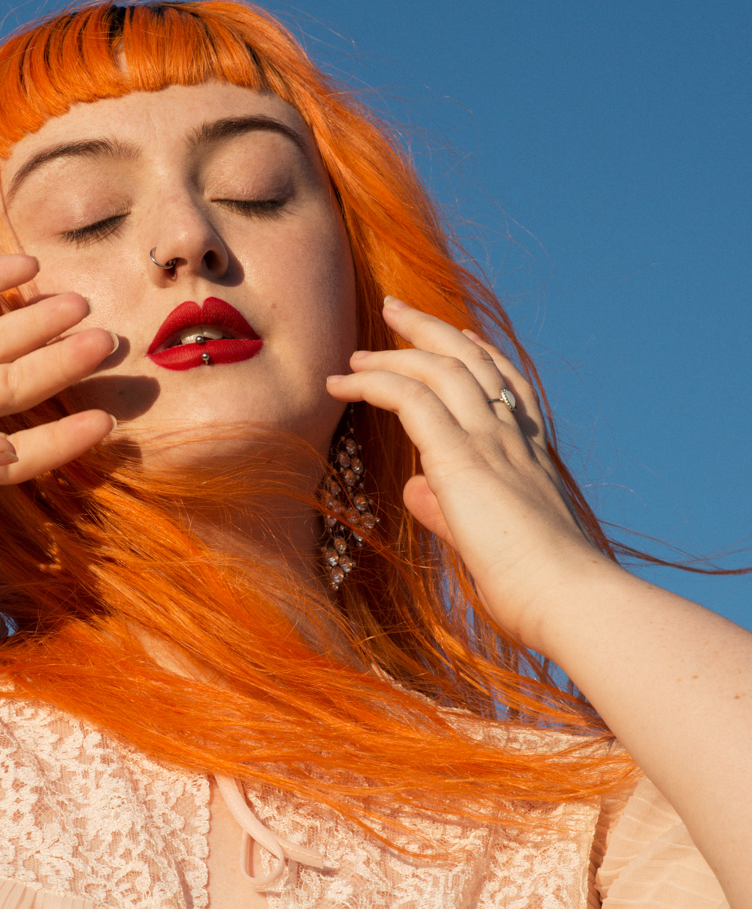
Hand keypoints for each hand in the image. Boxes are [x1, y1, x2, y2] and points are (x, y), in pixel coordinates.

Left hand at [327, 298, 608, 651]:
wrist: (567, 598)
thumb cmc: (535, 585)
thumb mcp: (484, 538)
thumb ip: (447, 509)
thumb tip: (414, 490)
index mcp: (531, 452)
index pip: (507, 384)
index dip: (480, 353)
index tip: (458, 334)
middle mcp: (515, 436)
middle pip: (471, 358)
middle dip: (430, 328)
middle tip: (394, 310)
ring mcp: (491, 441)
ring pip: (439, 366)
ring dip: (393, 350)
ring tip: (355, 353)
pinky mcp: (461, 457)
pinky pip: (410, 398)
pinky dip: (373, 382)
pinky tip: (343, 384)